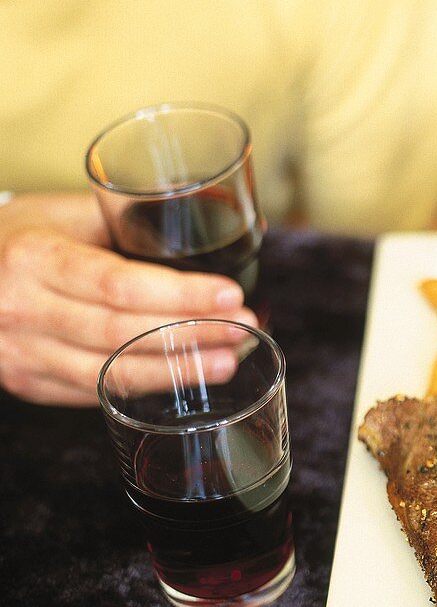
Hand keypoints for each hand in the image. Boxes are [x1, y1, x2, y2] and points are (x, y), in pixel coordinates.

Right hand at [0, 193, 257, 405]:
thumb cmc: (23, 234)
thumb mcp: (65, 213)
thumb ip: (131, 218)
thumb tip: (219, 217)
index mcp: (36, 259)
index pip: (120, 285)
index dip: (181, 295)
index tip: (231, 296)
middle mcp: (23, 310)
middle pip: (122, 334)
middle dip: (192, 336)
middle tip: (244, 331)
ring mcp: (22, 354)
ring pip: (111, 375)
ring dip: (177, 373)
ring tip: (227, 362)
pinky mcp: (28, 383)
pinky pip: (96, 393)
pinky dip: (144, 388)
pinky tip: (184, 380)